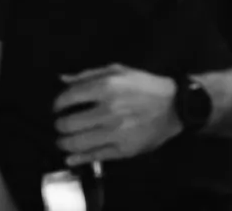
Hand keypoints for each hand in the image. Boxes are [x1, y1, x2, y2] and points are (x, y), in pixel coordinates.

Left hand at [53, 65, 180, 165]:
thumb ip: (88, 74)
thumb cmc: (144, 86)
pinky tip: (70, 158)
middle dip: (59, 126)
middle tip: (60, 126)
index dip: (57, 104)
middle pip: (68, 124)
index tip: (57, 108)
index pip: (68, 98)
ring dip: (64, 143)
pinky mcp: (123, 150)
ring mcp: (115, 133)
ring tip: (63, 141)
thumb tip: (62, 79)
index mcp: (106, 87)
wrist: (174, 106)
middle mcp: (108, 111)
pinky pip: (94, 157)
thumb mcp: (118, 71)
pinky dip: (78, 159)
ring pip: (77, 143)